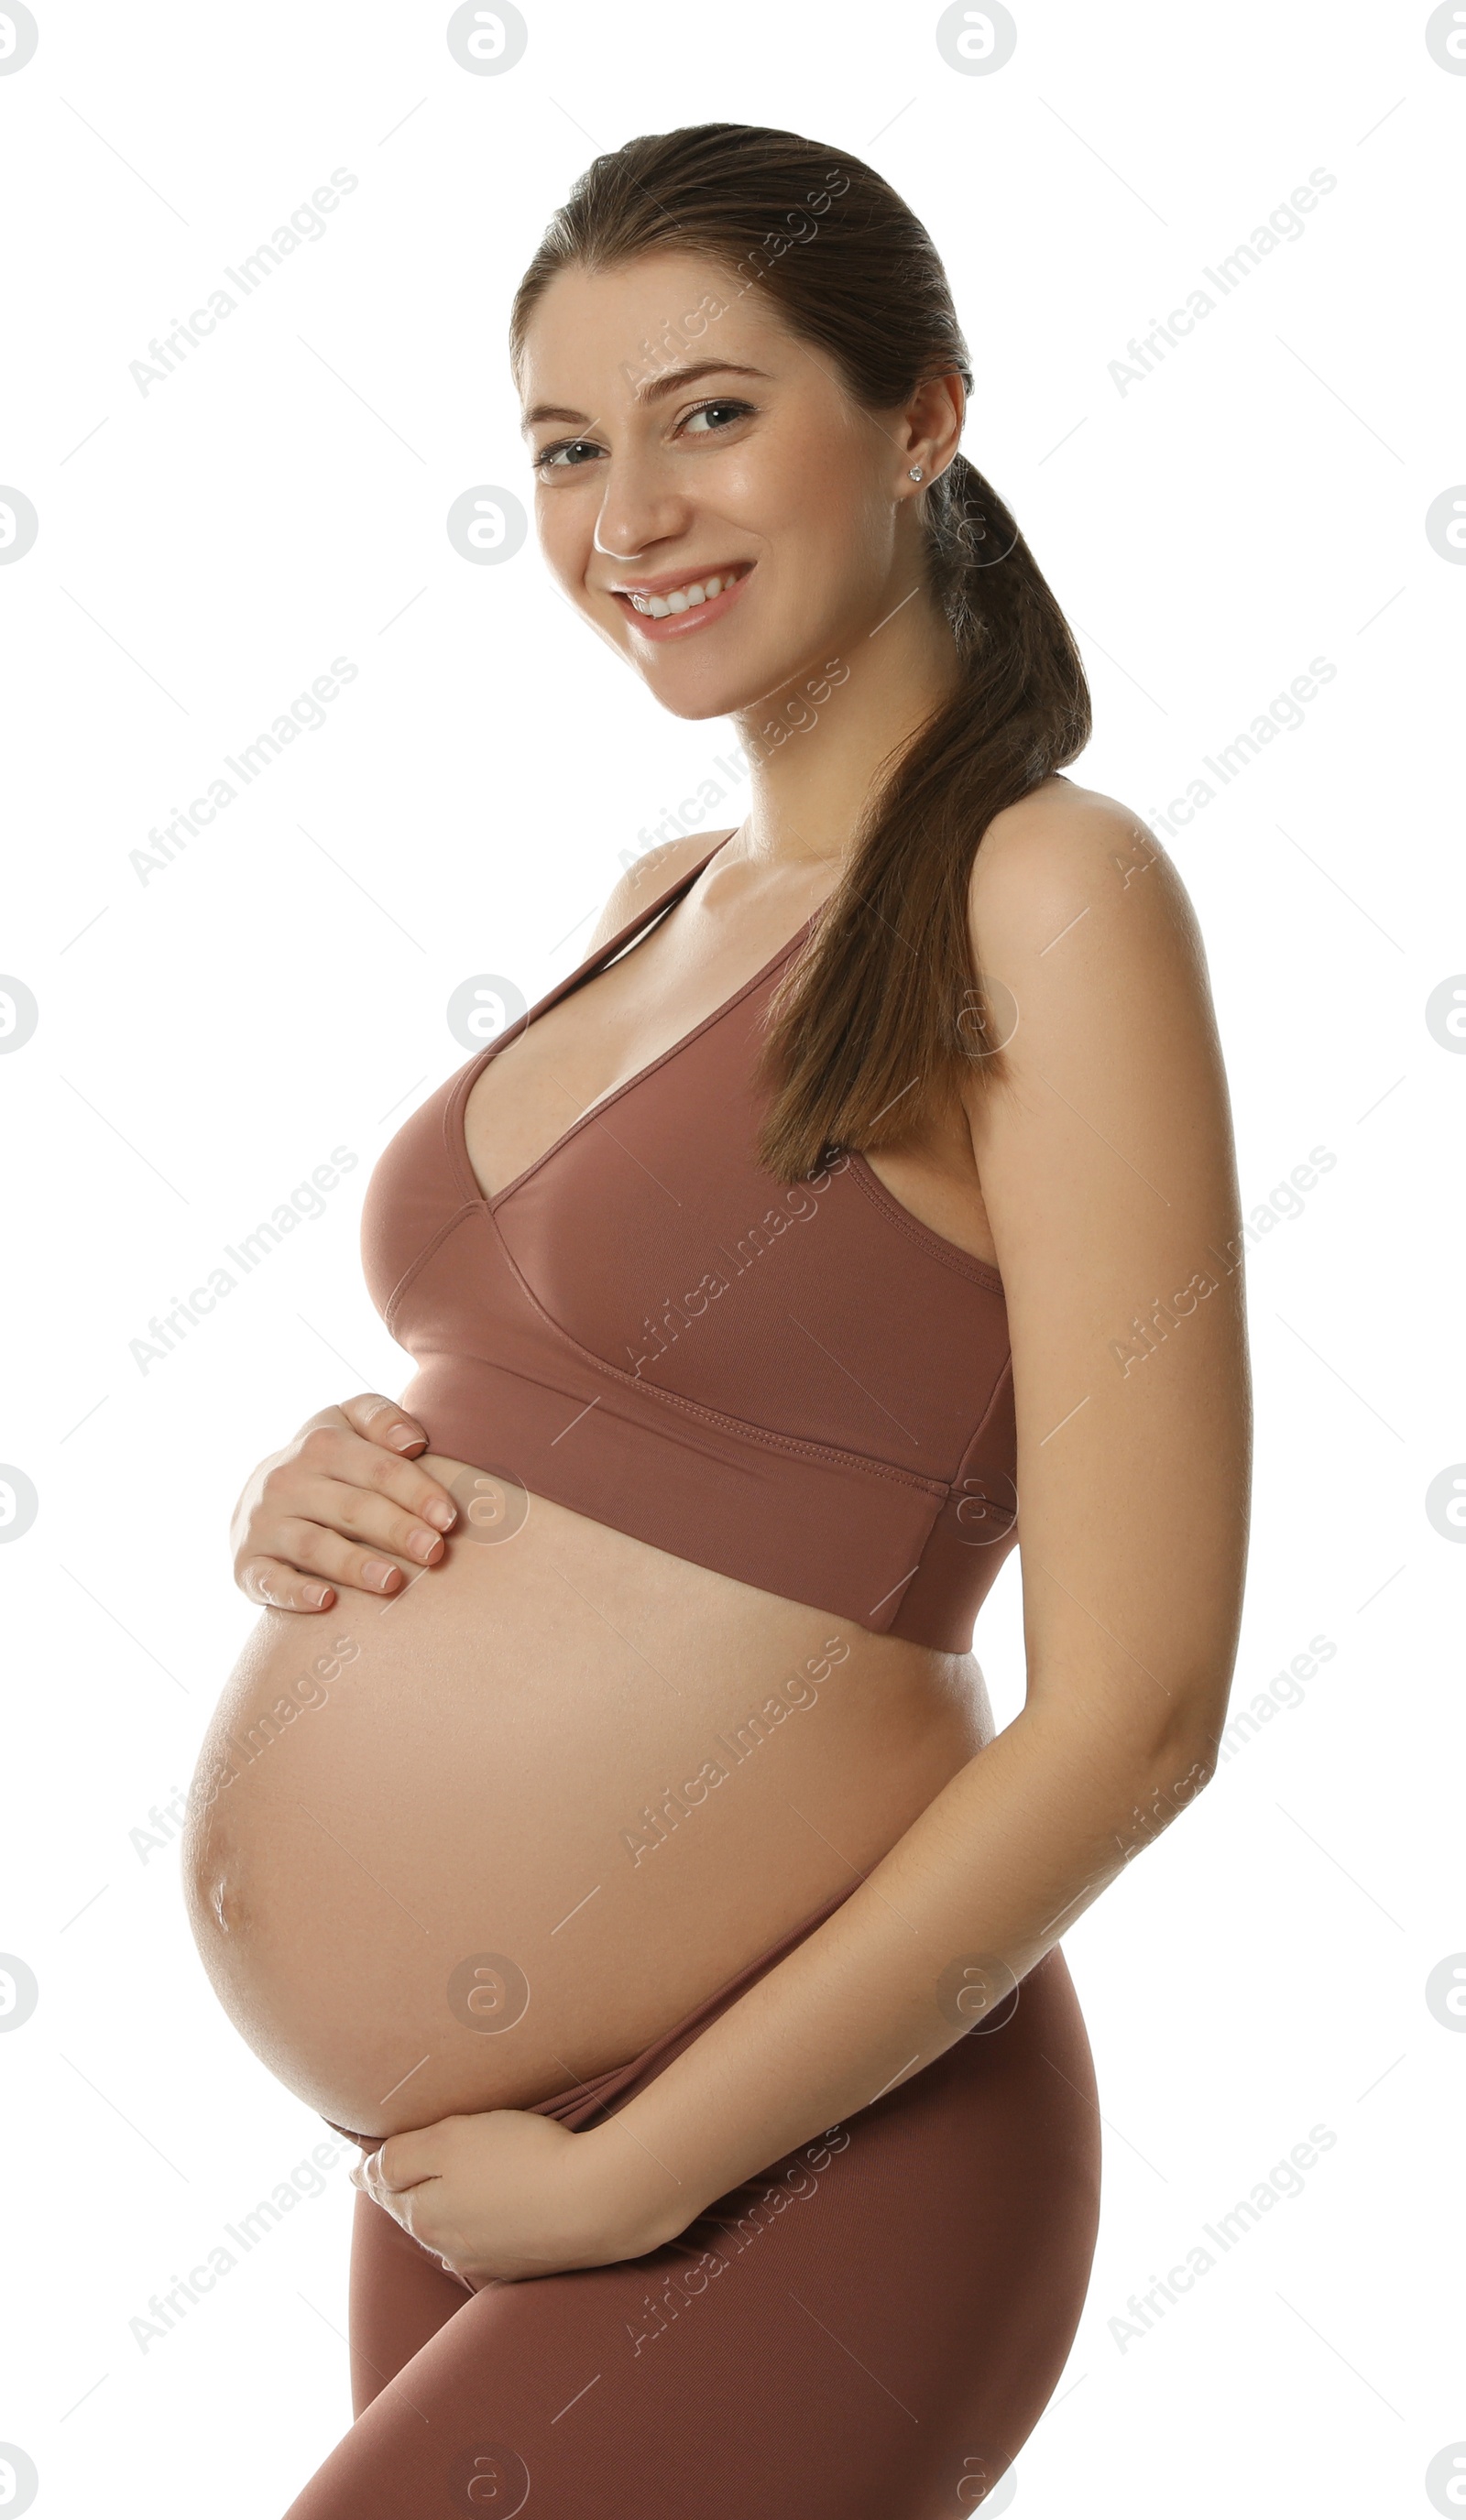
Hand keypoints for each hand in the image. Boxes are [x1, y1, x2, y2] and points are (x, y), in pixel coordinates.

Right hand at [231, 1393, 457, 1612]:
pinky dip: (295, 1592)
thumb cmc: (327, 1463)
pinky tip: (326, 1601)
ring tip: (392, 1582)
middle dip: (395, 1529)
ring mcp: (265, 1524)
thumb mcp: (348, 1424)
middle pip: (350, 1507)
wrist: (257, 1495)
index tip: (448, 1518)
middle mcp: (288, 1482)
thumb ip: (382, 1418)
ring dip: (353, 1564)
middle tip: (433, 1552)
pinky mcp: (248, 1564)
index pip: (377, 1468)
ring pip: (313, 1545)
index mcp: (321, 1444)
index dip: (415, 1492)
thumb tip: (412, 1442)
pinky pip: (269, 1580)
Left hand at [350, 2108, 653, 2286]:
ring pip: (450, 2231)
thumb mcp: (450, 2140)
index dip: (375, 2168)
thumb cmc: (522, 2160)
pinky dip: (480, 2227)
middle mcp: (447, 2247)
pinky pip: (487, 2244)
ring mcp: (487, 2261)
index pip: (384, 2186)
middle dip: (406, 2191)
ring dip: (444, 2211)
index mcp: (422, 2215)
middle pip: (415, 2212)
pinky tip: (490, 2216)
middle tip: (399, 2169)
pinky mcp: (524, 2265)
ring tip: (444, 2189)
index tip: (364, 2162)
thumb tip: (358, 2174)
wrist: (596, 2201)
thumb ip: (400, 2156)